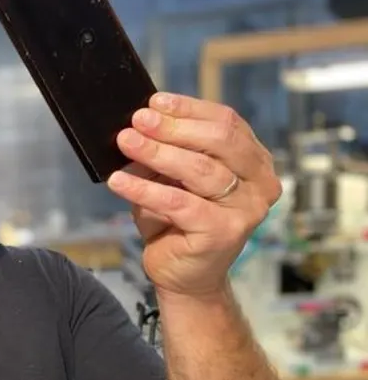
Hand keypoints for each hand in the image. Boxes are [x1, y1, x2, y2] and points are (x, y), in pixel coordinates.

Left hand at [107, 92, 282, 298]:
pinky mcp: (224, 232)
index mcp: (254, 162)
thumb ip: (168, 152)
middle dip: (173, 127)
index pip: (226, 122)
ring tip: (126, 142)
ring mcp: (246, 209)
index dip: (188, 109)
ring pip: (199, 170)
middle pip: (219, 141)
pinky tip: (119, 181)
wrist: (185, 276)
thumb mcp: (172, 179)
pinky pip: (178, 203)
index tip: (155, 102)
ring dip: (157, 153)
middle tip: (138, 120)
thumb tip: (140, 125)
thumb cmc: (179, 224)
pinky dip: (144, 189)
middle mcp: (259, 183)